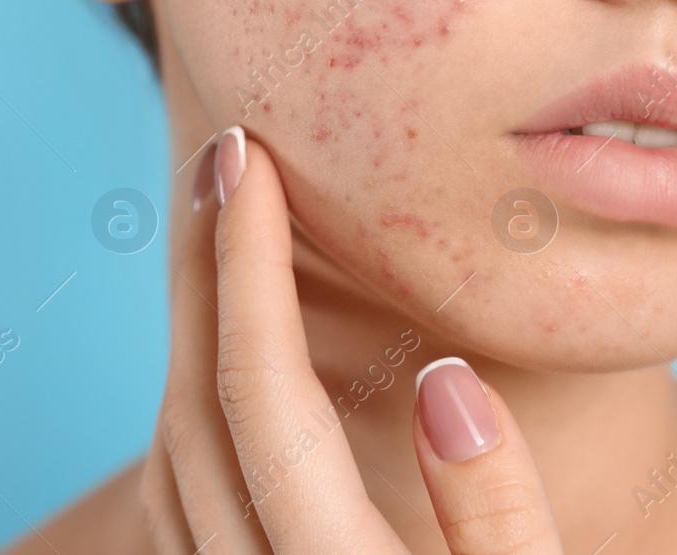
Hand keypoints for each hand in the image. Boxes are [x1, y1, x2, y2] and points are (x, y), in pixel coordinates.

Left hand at [139, 126, 564, 553]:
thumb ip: (502, 518)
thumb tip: (448, 383)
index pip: (263, 392)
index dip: (248, 262)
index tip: (248, 158)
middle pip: (194, 406)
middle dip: (204, 268)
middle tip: (222, 159)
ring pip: (175, 453)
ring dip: (194, 330)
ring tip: (226, 230)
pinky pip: (184, 500)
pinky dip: (197, 403)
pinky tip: (233, 353)